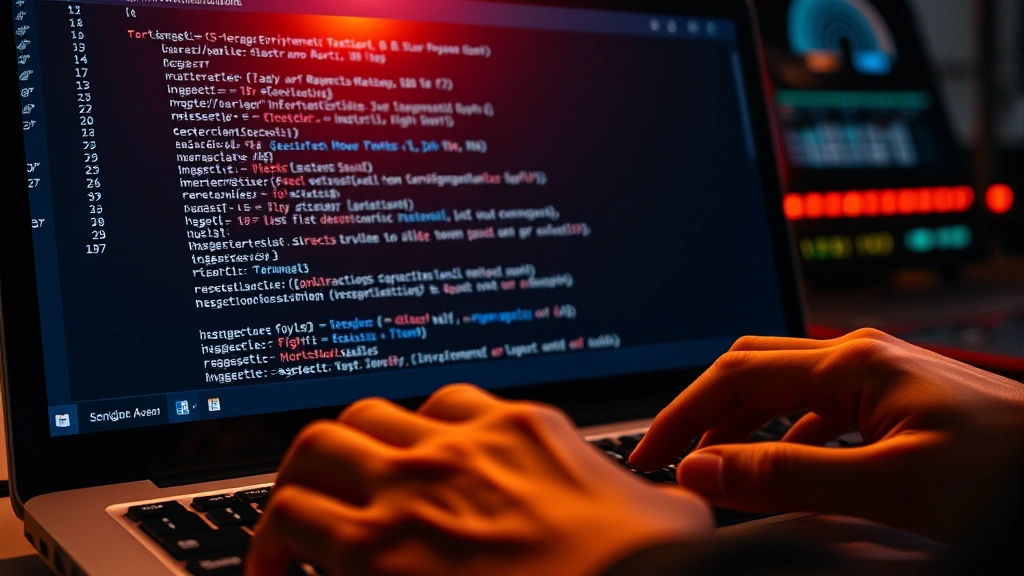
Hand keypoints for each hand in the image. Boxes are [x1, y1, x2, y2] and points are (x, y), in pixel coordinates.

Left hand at [248, 384, 712, 575]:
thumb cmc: (648, 568)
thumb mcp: (666, 512)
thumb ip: (647, 492)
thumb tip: (668, 496)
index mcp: (524, 432)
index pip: (450, 406)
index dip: (421, 435)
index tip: (411, 466)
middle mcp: (458, 449)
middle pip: (370, 414)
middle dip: (347, 447)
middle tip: (339, 484)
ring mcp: (412, 491)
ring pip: (319, 447)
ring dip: (300, 480)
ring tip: (293, 520)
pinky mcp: (376, 550)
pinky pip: (293, 521)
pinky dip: (272, 542)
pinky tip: (275, 571)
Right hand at [629, 328, 1023, 542]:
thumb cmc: (1004, 473)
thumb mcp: (888, 484)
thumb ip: (788, 475)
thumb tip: (704, 467)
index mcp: (852, 363)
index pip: (735, 377)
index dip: (682, 416)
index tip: (650, 454)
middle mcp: (862, 358)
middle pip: (752, 369)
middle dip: (702, 410)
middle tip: (669, 456)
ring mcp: (881, 375)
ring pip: (784, 389)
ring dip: (740, 425)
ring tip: (716, 468)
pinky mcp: (898, 400)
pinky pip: (819, 410)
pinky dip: (782, 438)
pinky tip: (783, 468)